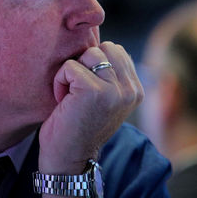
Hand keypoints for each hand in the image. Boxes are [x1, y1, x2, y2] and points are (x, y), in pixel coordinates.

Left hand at [38, 41, 143, 172]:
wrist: (68, 160)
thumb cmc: (79, 125)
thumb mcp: (104, 97)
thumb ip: (110, 73)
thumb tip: (97, 37)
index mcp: (136, 90)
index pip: (116, 50)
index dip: (95, 64)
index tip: (88, 91)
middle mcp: (130, 89)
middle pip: (105, 47)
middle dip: (86, 63)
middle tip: (78, 91)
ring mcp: (115, 90)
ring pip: (89, 53)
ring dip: (72, 72)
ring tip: (70, 96)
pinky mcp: (94, 91)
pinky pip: (70, 66)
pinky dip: (60, 81)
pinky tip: (62, 101)